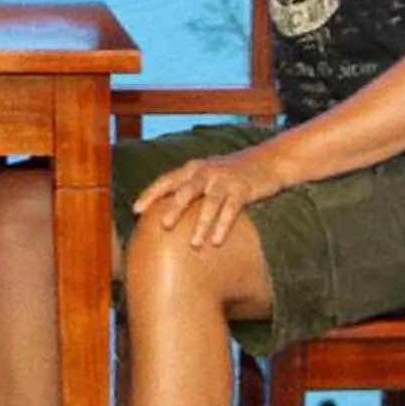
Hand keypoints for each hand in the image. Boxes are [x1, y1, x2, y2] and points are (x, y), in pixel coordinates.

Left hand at [129, 142, 287, 247]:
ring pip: (209, 203)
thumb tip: (166, 215)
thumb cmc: (231, 174)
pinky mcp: (242, 189)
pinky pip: (231, 209)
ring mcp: (225, 180)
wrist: (268, 161)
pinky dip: (223, 225)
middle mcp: (206, 173)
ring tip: (193, 244)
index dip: (151, 194)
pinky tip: (216, 241)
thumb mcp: (207, 175)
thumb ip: (189, 189)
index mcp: (193, 169)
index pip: (167, 180)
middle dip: (174, 208)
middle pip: (186, 190)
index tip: (136, 210)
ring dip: (201, 224)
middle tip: (163, 225)